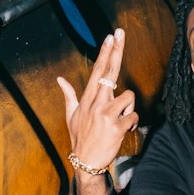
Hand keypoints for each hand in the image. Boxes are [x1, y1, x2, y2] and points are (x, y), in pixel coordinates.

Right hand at [57, 29, 137, 187]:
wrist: (86, 162)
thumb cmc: (80, 137)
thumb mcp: (72, 115)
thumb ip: (69, 95)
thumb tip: (60, 79)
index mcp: (87, 99)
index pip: (98, 71)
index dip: (105, 53)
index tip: (109, 37)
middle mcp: (96, 104)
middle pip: (110, 72)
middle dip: (116, 51)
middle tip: (120, 32)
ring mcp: (106, 115)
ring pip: (129, 97)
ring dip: (129, 108)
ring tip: (119, 120)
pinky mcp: (117, 127)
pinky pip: (134, 117)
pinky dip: (132, 124)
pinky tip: (123, 131)